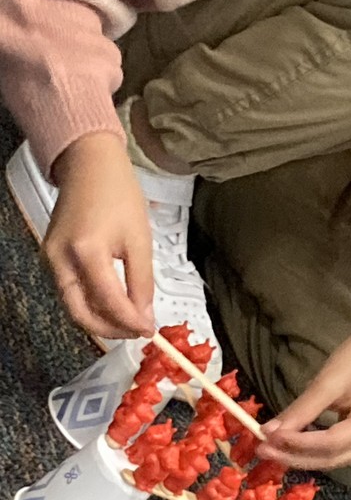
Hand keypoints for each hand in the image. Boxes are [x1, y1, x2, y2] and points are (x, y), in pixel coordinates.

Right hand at [45, 133, 154, 337]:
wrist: (90, 167)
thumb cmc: (118, 195)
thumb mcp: (140, 240)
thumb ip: (142, 281)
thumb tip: (144, 315)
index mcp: (86, 251)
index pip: (109, 301)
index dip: (130, 321)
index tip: (150, 330)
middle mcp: (60, 259)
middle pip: (80, 313)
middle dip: (110, 329)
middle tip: (137, 332)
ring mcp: (50, 259)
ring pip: (73, 305)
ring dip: (101, 319)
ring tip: (130, 321)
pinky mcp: (50, 257)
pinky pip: (70, 291)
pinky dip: (91, 304)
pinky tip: (114, 305)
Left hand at [256, 302, 350, 470]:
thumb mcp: (329, 381)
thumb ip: (301, 410)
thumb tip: (269, 431)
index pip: (329, 444)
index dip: (296, 444)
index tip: (265, 437)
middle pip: (331, 458)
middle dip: (294, 456)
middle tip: (261, 448)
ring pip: (333, 459)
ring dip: (301, 456)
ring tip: (272, 448)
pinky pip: (338, 451)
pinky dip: (313, 449)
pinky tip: (291, 444)